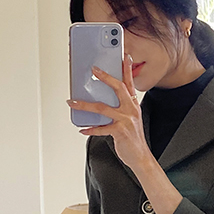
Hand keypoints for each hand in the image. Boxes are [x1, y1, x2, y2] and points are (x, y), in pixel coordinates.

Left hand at [67, 53, 150, 171]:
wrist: (140, 157)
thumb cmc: (133, 138)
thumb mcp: (130, 120)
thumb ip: (119, 108)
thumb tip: (99, 101)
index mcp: (132, 105)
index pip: (130, 83)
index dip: (127, 69)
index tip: (124, 56)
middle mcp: (130, 110)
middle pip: (118, 88)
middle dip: (106, 77)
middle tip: (94, 69)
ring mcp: (125, 120)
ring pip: (102, 107)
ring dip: (84, 104)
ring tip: (72, 102)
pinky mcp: (120, 132)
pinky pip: (101, 128)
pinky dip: (90, 129)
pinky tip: (82, 129)